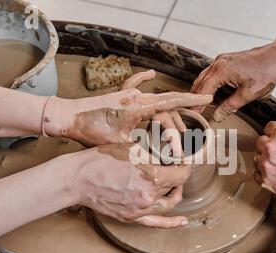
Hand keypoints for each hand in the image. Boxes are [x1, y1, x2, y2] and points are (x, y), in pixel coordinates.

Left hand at [45, 70, 211, 145]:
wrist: (67, 117)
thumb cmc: (90, 131)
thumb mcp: (120, 143)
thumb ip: (142, 145)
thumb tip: (159, 155)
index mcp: (139, 107)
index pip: (172, 102)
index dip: (192, 100)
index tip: (208, 99)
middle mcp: (136, 97)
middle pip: (167, 102)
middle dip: (183, 113)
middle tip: (191, 130)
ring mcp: (127, 94)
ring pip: (155, 98)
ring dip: (168, 109)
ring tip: (179, 120)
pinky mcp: (118, 96)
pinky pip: (135, 85)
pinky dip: (143, 80)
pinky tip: (151, 75)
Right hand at [72, 144, 190, 227]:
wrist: (77, 178)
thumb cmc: (101, 160)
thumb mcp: (132, 148)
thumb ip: (154, 155)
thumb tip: (169, 155)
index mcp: (152, 178)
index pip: (182, 174)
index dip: (186, 166)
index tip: (184, 161)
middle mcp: (149, 197)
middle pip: (175, 187)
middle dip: (178, 176)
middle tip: (175, 167)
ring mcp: (140, 210)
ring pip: (168, 204)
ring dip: (175, 193)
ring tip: (174, 184)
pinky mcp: (130, 217)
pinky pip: (155, 222)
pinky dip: (171, 223)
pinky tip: (183, 222)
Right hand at [191, 45, 275, 121]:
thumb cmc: (266, 72)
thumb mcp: (248, 94)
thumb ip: (230, 106)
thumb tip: (217, 116)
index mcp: (221, 71)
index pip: (202, 90)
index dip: (197, 104)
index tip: (192, 114)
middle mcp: (218, 63)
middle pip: (199, 83)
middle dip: (195, 98)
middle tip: (191, 112)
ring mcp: (221, 60)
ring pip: (204, 77)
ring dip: (200, 91)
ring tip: (198, 105)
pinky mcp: (227, 60)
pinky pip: (211, 73)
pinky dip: (207, 84)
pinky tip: (210, 93)